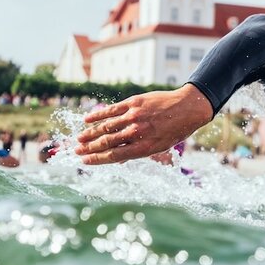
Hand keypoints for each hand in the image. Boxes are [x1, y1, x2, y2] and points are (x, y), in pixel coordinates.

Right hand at [75, 85, 212, 164]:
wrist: (188, 108)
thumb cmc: (174, 130)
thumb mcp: (159, 147)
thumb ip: (137, 152)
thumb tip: (117, 159)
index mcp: (144, 147)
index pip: (114, 156)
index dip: (97, 159)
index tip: (85, 160)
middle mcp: (137, 132)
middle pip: (107, 142)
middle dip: (89, 148)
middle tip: (77, 151)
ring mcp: (135, 116)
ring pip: (106, 126)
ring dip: (90, 133)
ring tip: (79, 138)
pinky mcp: (134, 103)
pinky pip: (112, 110)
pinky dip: (98, 115)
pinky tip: (87, 119)